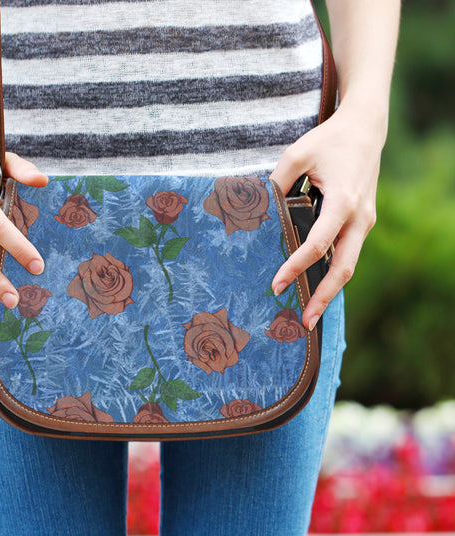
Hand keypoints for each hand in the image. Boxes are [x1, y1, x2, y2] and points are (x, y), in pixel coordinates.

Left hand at [270, 102, 383, 329]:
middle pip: (343, 268)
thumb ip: (276, 184)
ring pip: (348, 266)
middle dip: (323, 298)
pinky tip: (316, 287)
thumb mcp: (297, 154)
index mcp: (344, 202)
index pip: (317, 244)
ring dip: (330, 291)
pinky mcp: (362, 223)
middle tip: (304, 322)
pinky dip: (333, 273)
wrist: (365, 128)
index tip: (276, 285)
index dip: (296, 267)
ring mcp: (364, 222)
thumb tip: (255, 213)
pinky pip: (348, 254)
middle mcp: (360, 218)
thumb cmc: (329, 140)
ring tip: (308, 313)